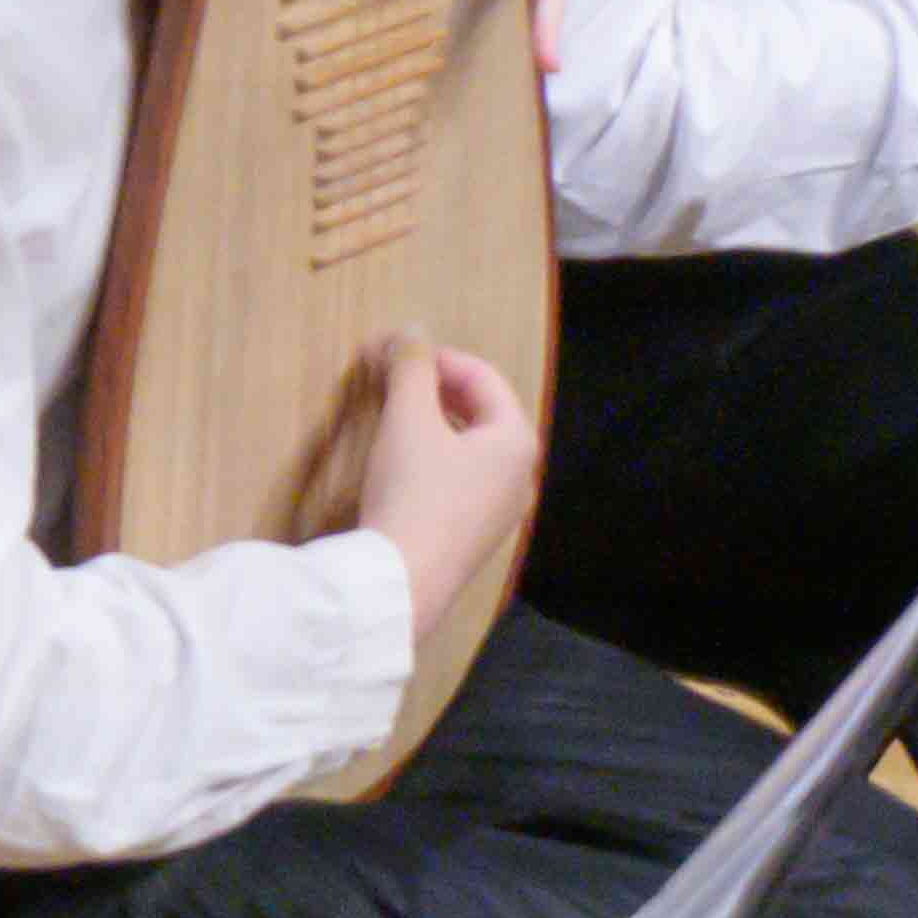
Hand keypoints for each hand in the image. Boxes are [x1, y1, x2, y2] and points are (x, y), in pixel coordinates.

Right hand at [351, 335, 540, 639]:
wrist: (398, 586)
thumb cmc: (412, 492)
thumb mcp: (408, 419)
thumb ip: (410, 369)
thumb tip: (410, 330)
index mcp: (517, 441)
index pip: (484, 379)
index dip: (439, 358)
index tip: (398, 352)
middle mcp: (520, 478)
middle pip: (482, 415)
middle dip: (439, 392)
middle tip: (396, 380)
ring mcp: (500, 515)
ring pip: (470, 453)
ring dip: (436, 428)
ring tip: (397, 417)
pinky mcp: (472, 543)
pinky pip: (460, 486)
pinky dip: (435, 464)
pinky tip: (402, 469)